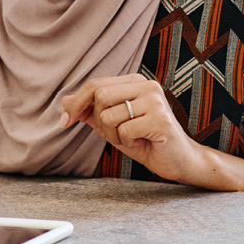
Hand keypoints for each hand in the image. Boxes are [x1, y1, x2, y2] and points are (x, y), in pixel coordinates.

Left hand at [60, 75, 207, 185]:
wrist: (179, 161)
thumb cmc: (145, 141)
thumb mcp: (112, 126)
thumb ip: (91, 112)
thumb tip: (64, 101)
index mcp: (134, 82)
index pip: (96, 84)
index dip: (77, 103)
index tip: (64, 121)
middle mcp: (146, 85)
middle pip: (100, 95)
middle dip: (99, 121)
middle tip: (114, 134)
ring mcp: (155, 100)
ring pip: (109, 115)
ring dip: (113, 135)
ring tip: (132, 138)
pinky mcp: (160, 119)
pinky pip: (124, 130)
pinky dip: (127, 142)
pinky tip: (143, 142)